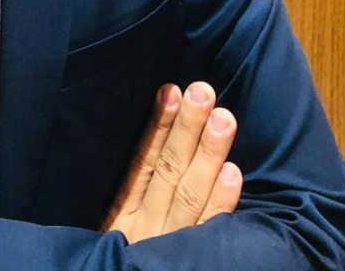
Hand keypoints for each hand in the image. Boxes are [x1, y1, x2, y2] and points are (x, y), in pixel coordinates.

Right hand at [98, 80, 242, 241]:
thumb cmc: (127, 254)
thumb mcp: (112, 224)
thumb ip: (132, 188)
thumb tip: (156, 124)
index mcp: (122, 213)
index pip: (141, 163)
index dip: (157, 125)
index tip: (170, 90)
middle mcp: (145, 226)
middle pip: (168, 171)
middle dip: (186, 128)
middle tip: (202, 91)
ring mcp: (169, 245)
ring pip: (190, 194)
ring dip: (208, 153)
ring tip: (224, 117)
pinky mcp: (194, 262)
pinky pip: (209, 230)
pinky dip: (220, 201)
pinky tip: (232, 172)